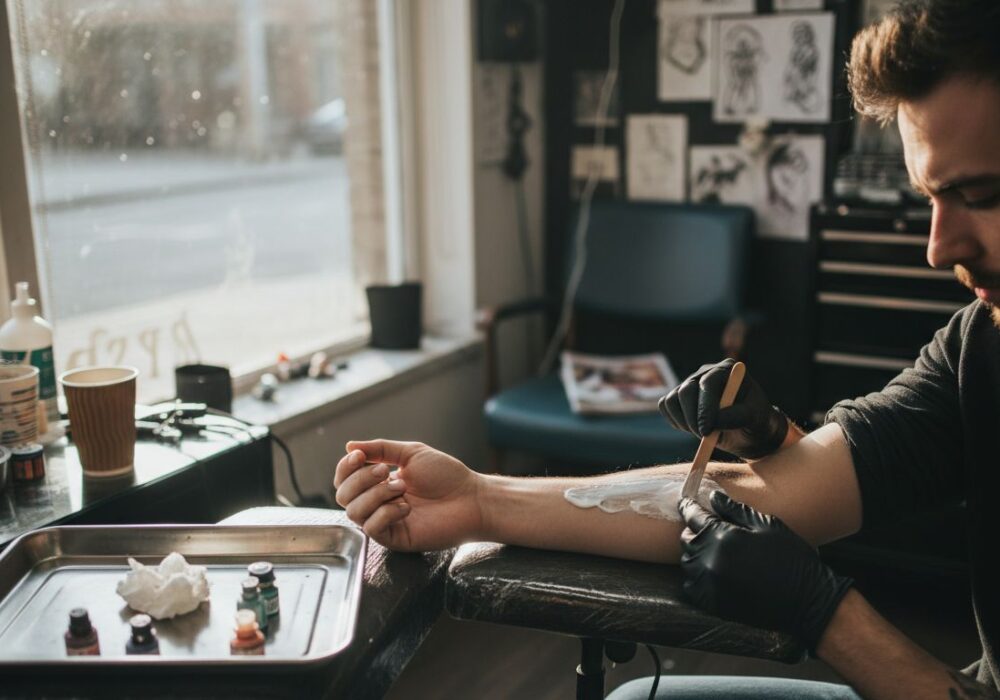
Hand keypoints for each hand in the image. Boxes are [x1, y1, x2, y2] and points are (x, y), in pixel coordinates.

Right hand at [333, 439, 483, 551]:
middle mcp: (377, 503)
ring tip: (402, 488)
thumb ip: (380, 449)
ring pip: (354, 512)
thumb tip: (349, 445)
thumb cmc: (446, 476)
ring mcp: (385, 521)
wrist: (470, 498)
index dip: (345, 467)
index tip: (359, 455)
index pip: (344, 479)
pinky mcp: (395, 538)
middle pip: (343, 496)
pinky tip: (406, 507)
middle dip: (360, 479)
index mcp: (378, 483)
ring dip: (375, 495)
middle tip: (385, 471)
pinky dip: (385, 513)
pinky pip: (372, 528)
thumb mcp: (411, 454)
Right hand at [659, 358, 788, 458]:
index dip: (704, 407)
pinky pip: (666, 406)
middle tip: (703, 436)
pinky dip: (675, 421)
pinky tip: (693, 429)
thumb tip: (713, 421)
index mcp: (727, 370)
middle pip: (686, 390)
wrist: (748, 431)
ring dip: (684, 421)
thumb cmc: (755, 421)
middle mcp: (706, 373)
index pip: (708, 383)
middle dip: (692, 417)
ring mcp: (690, 383)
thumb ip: (737, 416)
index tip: (707, 430)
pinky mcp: (679, 397)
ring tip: (703, 434)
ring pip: (673, 399)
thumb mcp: (754, 419)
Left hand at [679, 492, 852, 652]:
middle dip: (693, 531)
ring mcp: (710, 584)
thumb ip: (735, 510)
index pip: (693, 516)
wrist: (807, 600)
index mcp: (723, 537)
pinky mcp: (713, 604)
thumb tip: (713, 496)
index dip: (688, 507)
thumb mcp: (767, 525)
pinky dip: (695, 578)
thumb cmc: (791, 557)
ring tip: (710, 550)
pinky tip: (710, 573)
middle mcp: (710, 560)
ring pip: (687, 563)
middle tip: (705, 528)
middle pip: (686, 539)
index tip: (686, 502)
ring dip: (694, 554)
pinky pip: (691, 587)